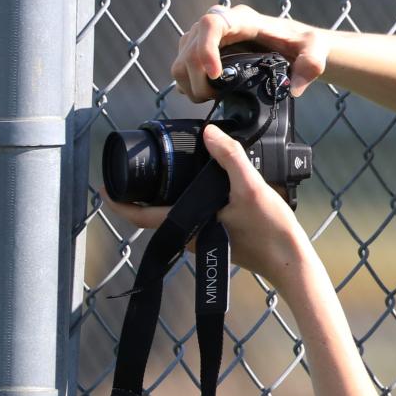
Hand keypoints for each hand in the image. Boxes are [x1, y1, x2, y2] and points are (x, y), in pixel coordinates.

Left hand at [106, 124, 312, 287]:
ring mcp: (203, 239)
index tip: (104, 188)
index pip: (141, 217)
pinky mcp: (217, 238)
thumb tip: (209, 133)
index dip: (118, 203)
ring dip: (161, 199)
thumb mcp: (252, 189)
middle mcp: (191, 236)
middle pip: (153, 216)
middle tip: (130, 174)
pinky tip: (197, 188)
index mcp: (190, 225)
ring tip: (161, 176)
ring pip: (172, 217)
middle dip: (138, 198)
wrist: (292, 262)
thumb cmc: (271, 233)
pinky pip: (191, 218)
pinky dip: (184, 203)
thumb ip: (230, 159)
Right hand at [172, 3, 327, 102]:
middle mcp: (221, 22)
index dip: (206, 48)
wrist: (296, 45)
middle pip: (190, 45)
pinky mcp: (203, 50)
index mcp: (244, 19)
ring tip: (209, 98)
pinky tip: (207, 93)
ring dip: (189, 81)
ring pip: (181, 56)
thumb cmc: (303, 44)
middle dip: (196, 76)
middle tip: (213, 98)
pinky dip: (188, 82)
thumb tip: (293, 89)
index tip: (215, 75)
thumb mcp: (315, 51)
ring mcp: (208, 36)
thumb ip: (311, 66)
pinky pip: (183, 64)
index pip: (212, 24)